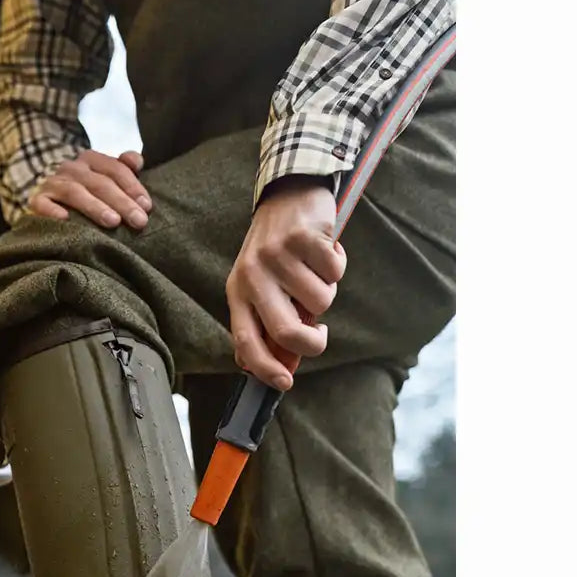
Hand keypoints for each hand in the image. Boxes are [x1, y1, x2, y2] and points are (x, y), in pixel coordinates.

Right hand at [28, 149, 151, 229]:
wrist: (44, 197)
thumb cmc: (83, 192)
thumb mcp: (103, 177)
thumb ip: (122, 169)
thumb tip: (138, 161)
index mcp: (91, 160)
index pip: (115, 169)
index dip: (133, 187)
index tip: (147, 207)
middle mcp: (71, 168)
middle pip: (99, 182)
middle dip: (122, 202)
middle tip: (139, 221)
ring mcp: (52, 183)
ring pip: (75, 191)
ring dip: (95, 206)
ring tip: (113, 222)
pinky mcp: (36, 200)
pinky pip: (42, 204)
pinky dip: (53, 211)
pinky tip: (65, 220)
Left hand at [225, 176, 346, 389]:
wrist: (287, 194)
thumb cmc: (277, 251)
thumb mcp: (262, 286)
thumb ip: (269, 322)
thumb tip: (283, 366)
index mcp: (238, 292)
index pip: (245, 340)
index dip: (264, 368)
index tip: (285, 383)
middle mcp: (252, 276)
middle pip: (285, 331)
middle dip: (311, 343)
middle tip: (321, 335)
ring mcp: (277, 256)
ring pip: (320, 301)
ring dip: (328, 291)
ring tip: (316, 272)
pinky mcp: (303, 237)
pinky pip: (335, 271)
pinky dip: (338, 264)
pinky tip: (326, 250)